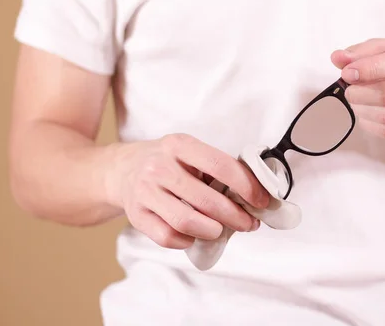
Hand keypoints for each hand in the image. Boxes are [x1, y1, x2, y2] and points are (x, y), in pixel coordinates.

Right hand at [105, 134, 269, 248]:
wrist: (122, 169)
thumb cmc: (168, 162)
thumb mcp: (190, 152)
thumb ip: (218, 169)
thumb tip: (255, 193)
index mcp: (180, 145)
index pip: (220, 166)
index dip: (246, 186)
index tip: (261, 200)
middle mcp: (159, 166)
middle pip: (206, 200)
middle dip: (235, 216)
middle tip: (249, 223)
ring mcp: (145, 192)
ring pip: (186, 221)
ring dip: (213, 231)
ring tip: (222, 230)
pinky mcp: (136, 215)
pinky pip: (167, 237)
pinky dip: (187, 241)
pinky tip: (196, 235)